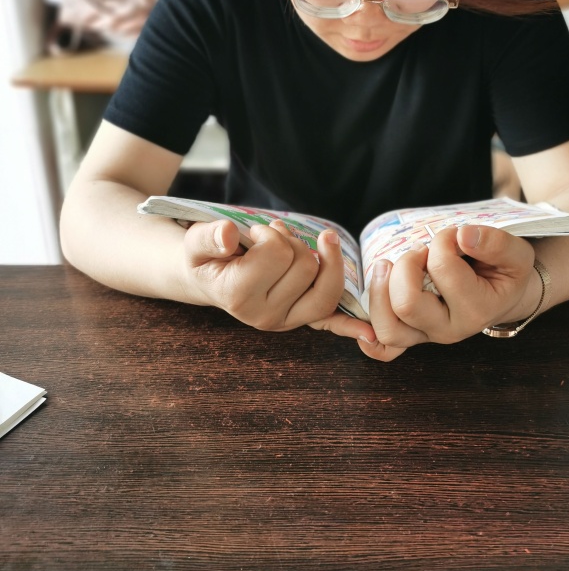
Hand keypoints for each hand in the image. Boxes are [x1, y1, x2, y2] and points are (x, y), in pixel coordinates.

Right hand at [180, 218, 373, 342]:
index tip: (253, 234)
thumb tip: (230, 236)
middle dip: (292, 243)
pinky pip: (330, 321)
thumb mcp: (196, 242)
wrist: (209, 278)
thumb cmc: (206, 256)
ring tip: (289, 250)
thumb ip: (209, 236)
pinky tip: (371, 336)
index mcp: (238, 296)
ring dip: (315, 257)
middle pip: (306, 265)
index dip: (270, 234)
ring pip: (325, 283)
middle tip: (269, 241)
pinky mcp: (301, 319)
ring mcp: (286, 320)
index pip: (278, 253)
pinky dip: (350, 327)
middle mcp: (264, 316)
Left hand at [359, 225, 535, 358]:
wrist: (503, 294)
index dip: (443, 241)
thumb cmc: (506, 272)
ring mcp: (426, 335)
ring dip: (380, 289)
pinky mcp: (410, 334)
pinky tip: (367, 314)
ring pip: (387, 328)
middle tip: (421, 250)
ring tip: (389, 265)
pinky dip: (368, 335)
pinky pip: (383, 347)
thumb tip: (463, 236)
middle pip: (406, 304)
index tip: (454, 235)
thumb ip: (496, 243)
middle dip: (406, 265)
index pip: (443, 269)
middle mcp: (448, 330)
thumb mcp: (516, 254)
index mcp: (476, 311)